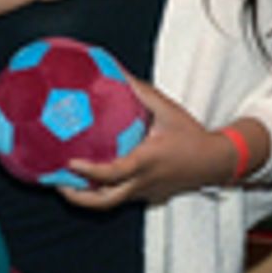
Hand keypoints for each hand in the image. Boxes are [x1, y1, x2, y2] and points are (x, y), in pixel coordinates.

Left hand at [59, 77, 237, 209]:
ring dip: (87, 196)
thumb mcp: (166, 109)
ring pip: (111, 202)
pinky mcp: (148, 196)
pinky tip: (91, 178)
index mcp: (146, 161)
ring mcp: (145, 193)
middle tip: (56, 182)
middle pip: (105, 201)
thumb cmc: (191, 135)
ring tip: (65, 181)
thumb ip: (140, 91)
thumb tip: (115, 70)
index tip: (68, 162)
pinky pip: (122, 197)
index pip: (113, 173)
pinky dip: (104, 190)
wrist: (215, 162)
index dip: (88, 171)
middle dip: (77, 196)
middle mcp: (142, 182)